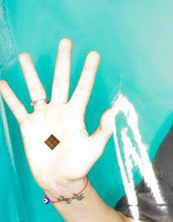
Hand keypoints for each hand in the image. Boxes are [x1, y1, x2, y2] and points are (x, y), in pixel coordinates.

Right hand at [0, 38, 116, 191]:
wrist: (59, 180)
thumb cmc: (80, 165)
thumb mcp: (95, 148)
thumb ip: (103, 129)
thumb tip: (113, 111)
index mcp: (76, 114)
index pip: (83, 87)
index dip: (88, 71)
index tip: (93, 54)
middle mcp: (60, 110)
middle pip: (60, 80)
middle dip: (63, 61)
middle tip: (65, 41)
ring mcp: (43, 117)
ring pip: (36, 89)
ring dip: (30, 73)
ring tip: (25, 55)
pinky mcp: (28, 126)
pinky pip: (17, 107)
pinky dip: (9, 96)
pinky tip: (2, 83)